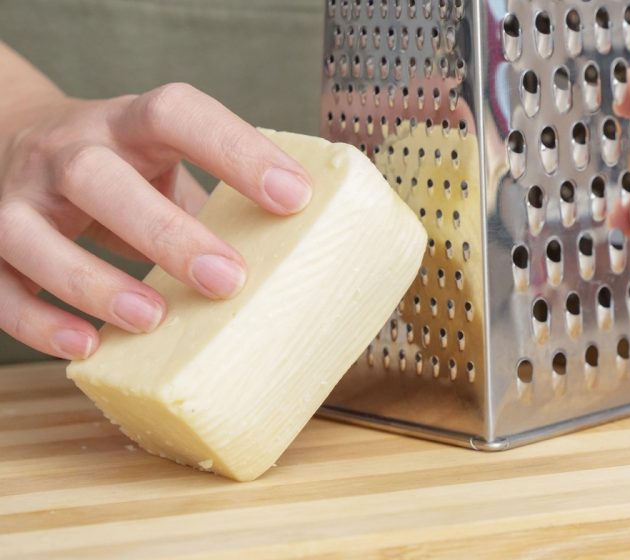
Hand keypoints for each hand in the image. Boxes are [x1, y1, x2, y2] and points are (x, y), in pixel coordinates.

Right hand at [0, 83, 312, 358]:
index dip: (236, 150)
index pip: (178, 113)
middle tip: (228, 280)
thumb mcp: (163, 159)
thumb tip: (312, 249)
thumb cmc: (120, 165)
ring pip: (30, 234)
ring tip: (151, 319)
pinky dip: (38, 321)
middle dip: (166, 231)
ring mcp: (18, 197)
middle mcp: (67, 151)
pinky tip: (86, 347)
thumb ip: (218, 195)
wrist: (14, 143)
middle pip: (99, 177)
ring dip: (92, 281)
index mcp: (127, 123)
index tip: (294, 196)